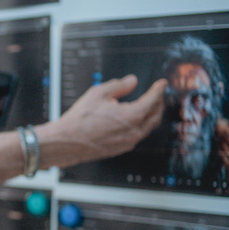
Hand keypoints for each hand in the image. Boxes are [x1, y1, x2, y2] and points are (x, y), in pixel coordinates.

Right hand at [39, 75, 166, 167]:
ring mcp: (129, 142)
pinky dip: (141, 125)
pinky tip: (133, 120)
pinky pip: (138, 135)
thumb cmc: (80, 120)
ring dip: (151, 115)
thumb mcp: (98, 93)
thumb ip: (119, 85)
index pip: (153, 99)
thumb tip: (131, 81)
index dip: (158, 89)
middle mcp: (134, 131)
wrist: (67, 141)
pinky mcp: (122, 148)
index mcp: (132, 115)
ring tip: (147, 107)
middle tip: (157, 94)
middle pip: (156, 115)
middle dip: (158, 103)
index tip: (161, 84)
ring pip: (149, 127)